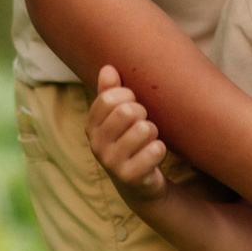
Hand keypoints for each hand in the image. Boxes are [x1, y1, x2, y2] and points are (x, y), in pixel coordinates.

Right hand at [86, 66, 168, 202]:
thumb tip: (108, 68)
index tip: (132, 104)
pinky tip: (152, 156)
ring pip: (144, 129)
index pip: (109, 98)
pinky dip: (160, 150)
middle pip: (128, 111)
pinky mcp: (130, 177)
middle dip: (143, 114)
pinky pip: (156, 150)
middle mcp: (96, 145)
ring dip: (153, 132)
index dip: (128, 96)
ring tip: (147, 141)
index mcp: (91, 126)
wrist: (138, 183)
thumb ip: (110, 91)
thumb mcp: (116, 117)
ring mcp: (112, 163)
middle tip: (142, 124)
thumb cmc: (128, 141)